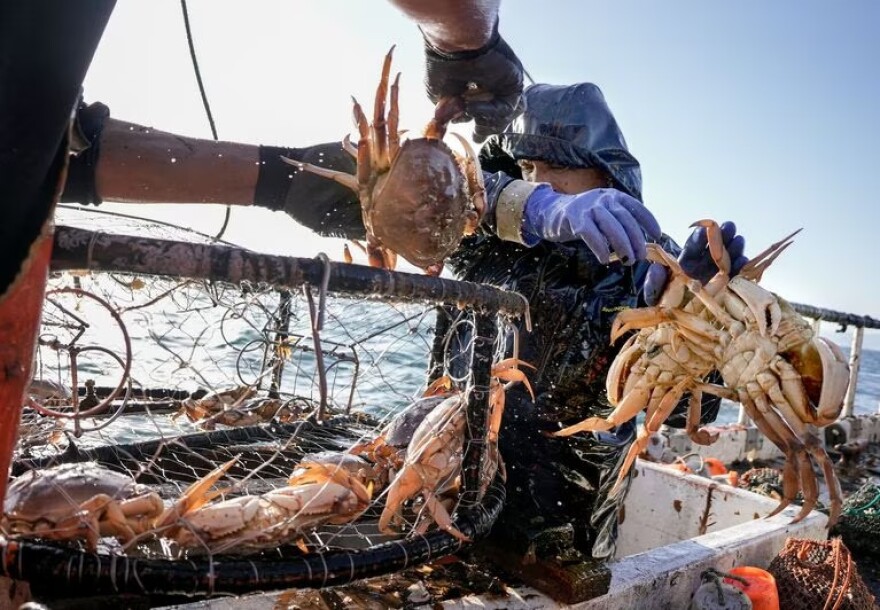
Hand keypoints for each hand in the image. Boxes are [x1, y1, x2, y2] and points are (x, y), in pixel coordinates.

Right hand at [423, 26, 523, 141]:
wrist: (455, 44)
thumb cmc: (443, 62)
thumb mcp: (440, 94)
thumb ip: (447, 110)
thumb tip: (443, 121)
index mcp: (477, 82)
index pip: (483, 109)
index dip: (479, 123)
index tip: (473, 135)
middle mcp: (493, 83)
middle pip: (499, 116)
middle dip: (487, 127)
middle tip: (477, 134)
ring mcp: (505, 84)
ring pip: (506, 115)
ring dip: (488, 121)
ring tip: (472, 116)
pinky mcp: (513, 83)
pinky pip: (506, 107)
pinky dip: (489, 111)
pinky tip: (473, 105)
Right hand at [522, 185, 661, 264]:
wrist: (551, 212)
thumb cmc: (583, 218)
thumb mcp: (604, 213)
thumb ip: (620, 222)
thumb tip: (641, 243)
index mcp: (614, 196)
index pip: (636, 207)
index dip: (648, 221)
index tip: (657, 236)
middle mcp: (603, 199)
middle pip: (625, 219)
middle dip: (635, 240)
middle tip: (640, 257)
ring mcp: (588, 208)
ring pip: (611, 227)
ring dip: (622, 245)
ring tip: (627, 260)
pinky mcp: (574, 219)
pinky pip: (591, 234)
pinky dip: (600, 248)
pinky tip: (604, 259)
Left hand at [643, 221, 747, 305]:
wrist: (676, 329)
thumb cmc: (665, 309)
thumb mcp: (655, 297)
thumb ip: (653, 284)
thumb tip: (656, 269)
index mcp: (685, 267)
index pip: (692, 248)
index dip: (699, 238)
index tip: (704, 229)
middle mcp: (702, 270)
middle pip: (713, 250)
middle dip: (721, 237)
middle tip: (729, 226)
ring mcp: (717, 278)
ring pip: (727, 261)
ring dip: (734, 249)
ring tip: (739, 239)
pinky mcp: (729, 290)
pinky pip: (737, 278)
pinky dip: (741, 269)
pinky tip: (744, 261)